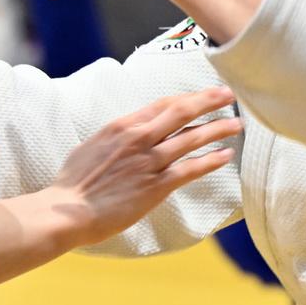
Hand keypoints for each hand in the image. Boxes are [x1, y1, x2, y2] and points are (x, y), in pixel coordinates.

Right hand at [45, 87, 241, 246]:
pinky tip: (226, 155)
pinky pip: (190, 169)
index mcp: (122, 126)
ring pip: (192, 138)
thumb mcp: (90, 147)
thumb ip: (113, 138)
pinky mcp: (156, 186)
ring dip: (218, 129)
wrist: (68, 211)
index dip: (186, 97)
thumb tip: (124, 135)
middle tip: (229, 95)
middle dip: (209, 101)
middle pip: (182, 112)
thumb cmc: (73, 183)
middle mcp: (139, 138)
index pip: (162, 104)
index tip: (203, 93)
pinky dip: (211, 161)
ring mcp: (149, 162)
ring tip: (236, 125)